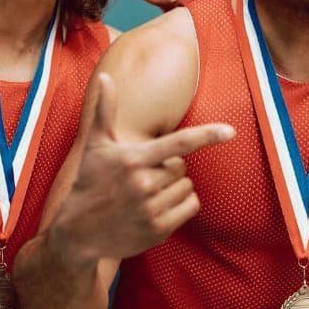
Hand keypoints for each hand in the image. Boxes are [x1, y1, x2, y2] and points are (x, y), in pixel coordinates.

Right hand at [54, 74, 234, 262]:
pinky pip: (191, 207)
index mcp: (133, 159)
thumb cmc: (89, 182)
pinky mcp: (159, 229)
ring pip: (187, 187)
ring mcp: (152, 209)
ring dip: (174, 187)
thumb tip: (105, 76)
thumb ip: (105, 110)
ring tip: (147, 193)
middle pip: (182, 166)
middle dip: (168, 168)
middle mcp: (144, 184)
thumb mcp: (95, 146)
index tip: (230, 131)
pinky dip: (182, 205)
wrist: (78, 232)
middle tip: (143, 176)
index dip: (206, 135)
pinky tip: (158, 206)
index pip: (178, 143)